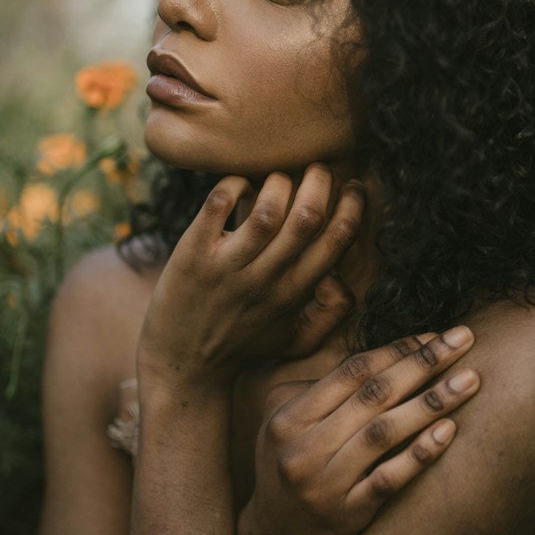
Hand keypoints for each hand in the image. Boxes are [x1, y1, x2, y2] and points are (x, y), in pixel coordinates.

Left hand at [137, 165, 366, 384]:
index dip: (352, 206)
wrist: (183, 366)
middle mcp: (264, 279)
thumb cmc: (243, 345)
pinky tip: (237, 185)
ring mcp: (227, 267)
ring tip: (276, 177)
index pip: (336, 240)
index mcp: (294, 293)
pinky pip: (216, 205)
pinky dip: (232, 184)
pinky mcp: (192, 255)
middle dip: (319, 181)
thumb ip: (332, 314)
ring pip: (264, 210)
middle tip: (315, 168)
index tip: (350, 187)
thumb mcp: (296, 341)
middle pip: (306, 217)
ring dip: (276, 181)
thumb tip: (343, 276)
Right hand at [239, 326, 480, 534]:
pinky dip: (420, 453)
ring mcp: (326, 484)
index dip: (397, 349)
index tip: (435, 335)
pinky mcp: (348, 514)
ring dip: (431, 402)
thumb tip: (385, 357)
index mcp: (289, 417)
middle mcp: (305, 447)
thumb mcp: (286, 423)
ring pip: (384, 433)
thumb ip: (324, 391)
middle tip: (464, 339)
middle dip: (423, 363)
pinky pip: (389, 478)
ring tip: (470, 380)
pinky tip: (449, 431)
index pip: (352, 371)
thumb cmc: (289, 467)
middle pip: (373, 395)